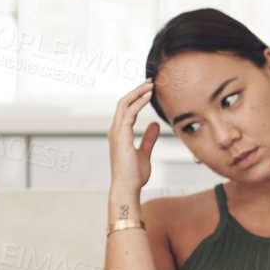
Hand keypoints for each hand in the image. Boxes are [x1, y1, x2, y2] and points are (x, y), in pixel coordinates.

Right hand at [108, 80, 159, 202]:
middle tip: (151, 81)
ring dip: (139, 93)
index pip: (126, 109)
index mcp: (120, 133)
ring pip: (125, 104)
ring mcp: (116, 132)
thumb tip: (154, 125)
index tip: (150, 90)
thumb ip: (149, 138)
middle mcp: (115, 130)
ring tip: (151, 85)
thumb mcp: (145, 154)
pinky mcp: (121, 135)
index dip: (137, 97)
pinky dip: (139, 102)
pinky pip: (129, 113)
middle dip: (137, 90)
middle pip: (124, 102)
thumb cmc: (134, 175)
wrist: (127, 188)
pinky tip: (149, 97)